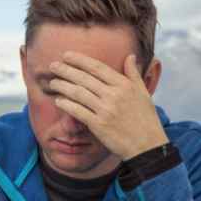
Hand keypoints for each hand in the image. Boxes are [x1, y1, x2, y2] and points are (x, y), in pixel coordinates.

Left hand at [48, 52, 167, 159]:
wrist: (147, 145)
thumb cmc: (145, 119)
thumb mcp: (143, 92)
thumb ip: (134, 73)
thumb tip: (130, 56)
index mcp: (124, 85)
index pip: (97, 68)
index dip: (80, 60)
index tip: (67, 55)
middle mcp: (114, 95)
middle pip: (85, 78)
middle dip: (66, 70)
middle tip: (53, 65)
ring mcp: (106, 110)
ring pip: (79, 93)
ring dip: (63, 86)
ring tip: (53, 82)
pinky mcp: (99, 125)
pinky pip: (79, 111)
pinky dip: (67, 105)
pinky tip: (59, 100)